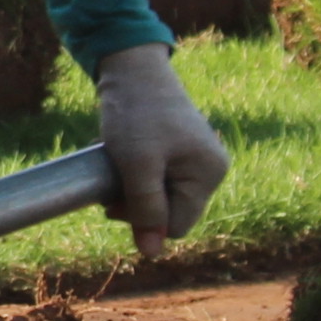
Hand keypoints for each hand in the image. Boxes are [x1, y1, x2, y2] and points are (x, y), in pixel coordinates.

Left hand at [92, 44, 231, 248]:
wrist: (129, 66)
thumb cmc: (135, 114)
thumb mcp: (138, 166)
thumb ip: (147, 209)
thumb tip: (151, 254)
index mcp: (210, 174)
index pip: (177, 224)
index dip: (143, 220)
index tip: (113, 199)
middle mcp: (210, 168)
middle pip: (170, 211)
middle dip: (137, 203)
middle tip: (110, 181)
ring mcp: (195, 158)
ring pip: (159, 195)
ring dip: (132, 188)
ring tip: (114, 163)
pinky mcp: (178, 148)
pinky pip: (156, 176)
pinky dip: (135, 173)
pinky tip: (120, 155)